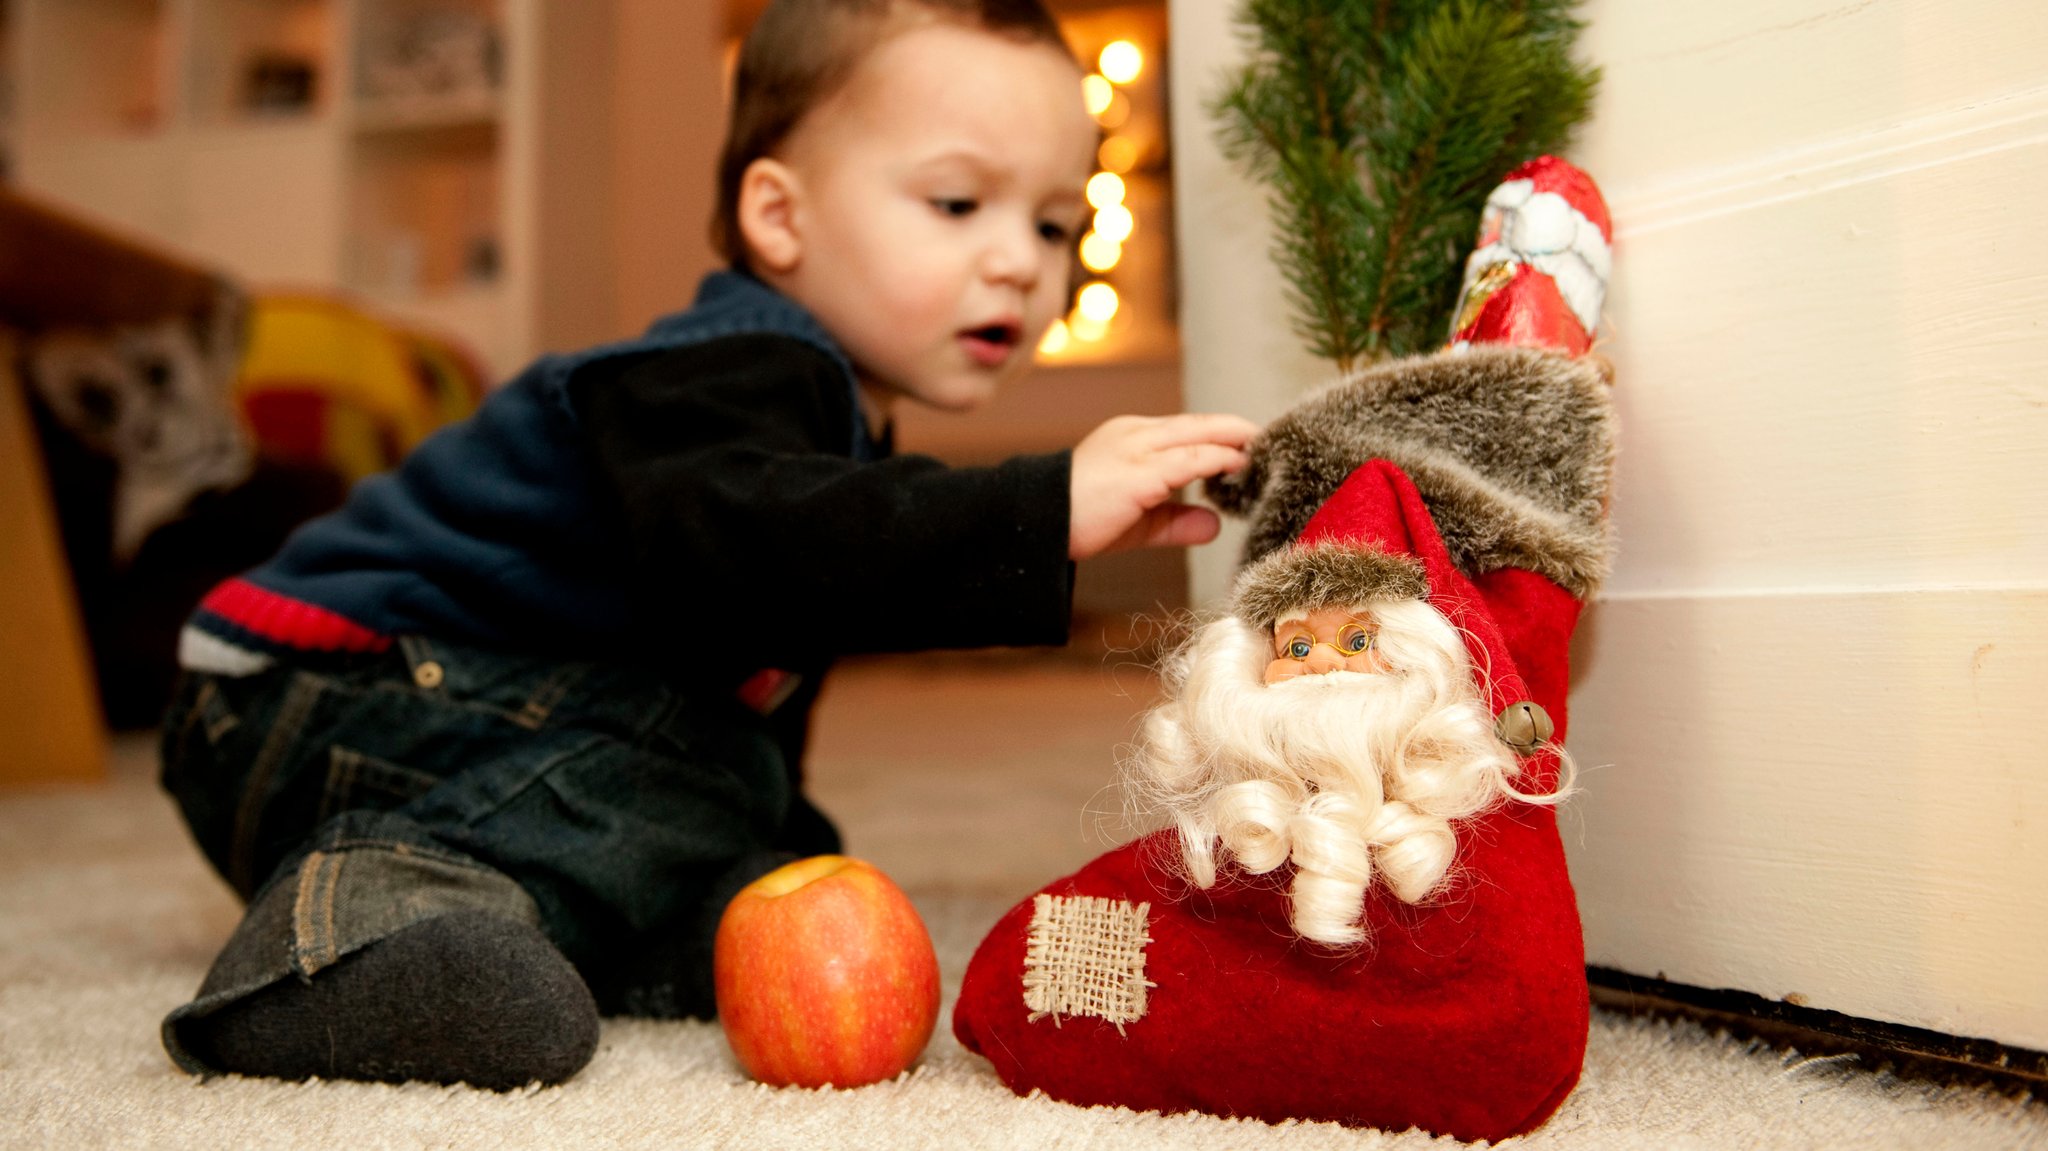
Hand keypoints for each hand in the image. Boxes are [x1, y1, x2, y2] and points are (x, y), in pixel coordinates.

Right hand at [1068, 413, 1260, 559]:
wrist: (1036, 524)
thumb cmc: (1080, 520)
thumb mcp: (1141, 521)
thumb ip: (1177, 519)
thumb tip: (1215, 523)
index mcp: (1131, 437)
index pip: (1186, 429)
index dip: (1219, 435)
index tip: (1249, 445)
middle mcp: (1136, 435)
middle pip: (1198, 424)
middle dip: (1235, 430)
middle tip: (1269, 439)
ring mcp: (1136, 450)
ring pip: (1197, 436)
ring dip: (1233, 441)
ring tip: (1262, 449)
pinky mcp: (1139, 474)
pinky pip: (1188, 460)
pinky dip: (1217, 459)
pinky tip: (1238, 464)